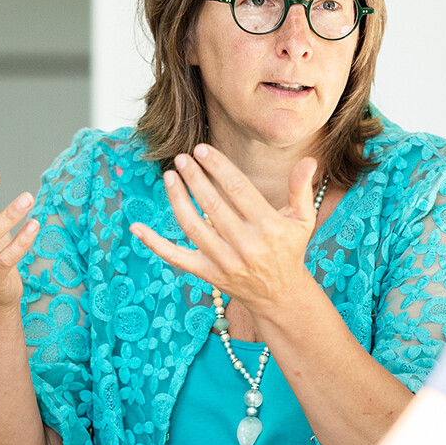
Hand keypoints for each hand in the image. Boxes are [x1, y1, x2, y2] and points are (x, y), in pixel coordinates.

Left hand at [127, 144, 320, 316]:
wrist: (280, 294)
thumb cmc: (289, 249)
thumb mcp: (302, 219)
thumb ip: (300, 189)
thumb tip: (308, 160)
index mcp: (269, 227)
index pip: (237, 189)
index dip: (217, 166)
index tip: (202, 150)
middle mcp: (246, 246)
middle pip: (212, 204)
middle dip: (194, 177)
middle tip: (181, 157)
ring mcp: (224, 262)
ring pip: (192, 226)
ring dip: (177, 199)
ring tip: (169, 176)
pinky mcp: (208, 274)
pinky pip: (176, 257)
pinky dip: (154, 244)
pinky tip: (136, 227)